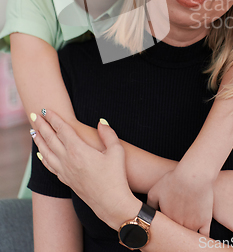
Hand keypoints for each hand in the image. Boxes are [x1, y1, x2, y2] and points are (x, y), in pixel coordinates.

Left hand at [31, 110, 140, 229]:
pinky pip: (50, 166)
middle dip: (42, 126)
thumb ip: (108, 134)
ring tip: (33, 131)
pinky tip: (40, 154)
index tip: (46, 110)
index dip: (53, 118)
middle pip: (50, 139)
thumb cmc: (116, 177)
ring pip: (46, 153)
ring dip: (39, 141)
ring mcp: (65, 171)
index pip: (62, 130)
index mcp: (78, 150)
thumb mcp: (117, 151)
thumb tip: (101, 122)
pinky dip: (43, 158)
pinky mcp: (66, 181)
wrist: (111, 204)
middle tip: (34, 115)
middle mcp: (68, 160)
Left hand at [147, 164, 212, 235]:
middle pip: (177, 232)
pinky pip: (204, 236)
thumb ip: (150, 205)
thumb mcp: (155, 191)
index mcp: (166, 219)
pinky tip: (200, 233)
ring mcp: (192, 225)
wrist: (194, 176)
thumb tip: (147, 214)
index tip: (168, 219)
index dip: (167, 224)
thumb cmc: (174, 180)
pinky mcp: (204, 222)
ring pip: (188, 234)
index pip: (165, 228)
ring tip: (189, 223)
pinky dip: (202, 237)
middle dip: (176, 228)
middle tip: (179, 219)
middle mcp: (178, 225)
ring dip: (187, 232)